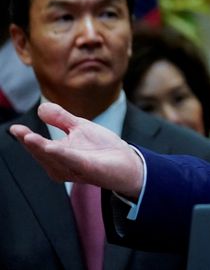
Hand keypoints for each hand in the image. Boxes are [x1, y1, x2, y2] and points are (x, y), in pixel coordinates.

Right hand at [9, 102, 143, 197]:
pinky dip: (60, 154)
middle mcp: (61, 165)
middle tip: (18, 131)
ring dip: (40, 148)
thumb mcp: (80, 127)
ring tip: (28, 137)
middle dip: (29, 143)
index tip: (14, 128)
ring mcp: (74, 169)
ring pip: (54, 158)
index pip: (38, 146)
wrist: (128, 162)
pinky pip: (72, 161)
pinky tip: (51, 146)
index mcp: (57, 156)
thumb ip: (61, 118)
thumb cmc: (103, 148)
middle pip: (42, 153)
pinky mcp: (89, 169)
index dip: (25, 137)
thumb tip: (41, 107)